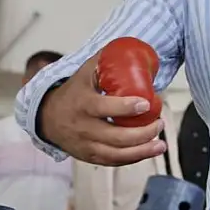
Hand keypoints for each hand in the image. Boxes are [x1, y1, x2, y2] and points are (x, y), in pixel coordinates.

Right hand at [38, 51, 165, 165]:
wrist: (48, 118)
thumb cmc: (74, 92)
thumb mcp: (84, 73)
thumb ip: (104, 61)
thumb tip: (131, 48)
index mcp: (82, 104)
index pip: (104, 108)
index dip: (126, 108)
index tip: (146, 104)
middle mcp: (83, 127)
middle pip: (115, 136)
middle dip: (142, 132)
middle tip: (159, 123)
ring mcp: (86, 145)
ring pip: (116, 154)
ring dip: (142, 150)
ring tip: (161, 144)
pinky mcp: (89, 156)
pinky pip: (113, 162)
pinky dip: (133, 159)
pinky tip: (149, 152)